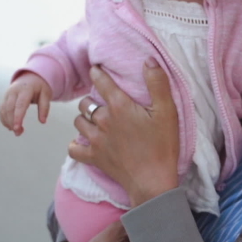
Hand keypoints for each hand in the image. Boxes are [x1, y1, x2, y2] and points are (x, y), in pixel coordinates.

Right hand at [0, 72, 51, 135]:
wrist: (30, 77)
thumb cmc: (40, 87)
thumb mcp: (46, 94)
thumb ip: (45, 107)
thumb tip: (43, 121)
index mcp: (25, 89)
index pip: (20, 105)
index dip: (17, 117)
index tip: (17, 128)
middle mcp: (14, 91)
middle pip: (9, 108)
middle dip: (12, 122)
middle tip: (18, 133)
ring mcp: (7, 94)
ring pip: (4, 110)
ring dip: (8, 122)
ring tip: (17, 132)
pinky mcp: (5, 98)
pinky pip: (2, 110)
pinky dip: (4, 119)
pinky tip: (10, 127)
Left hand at [68, 60, 179, 206]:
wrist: (153, 181)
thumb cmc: (162, 146)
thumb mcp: (167, 111)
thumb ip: (158, 83)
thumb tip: (148, 60)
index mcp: (120, 106)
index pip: (101, 81)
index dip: (97, 73)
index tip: (95, 69)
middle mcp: (103, 120)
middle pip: (86, 103)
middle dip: (91, 99)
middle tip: (100, 101)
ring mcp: (96, 140)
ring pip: (78, 122)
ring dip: (84, 119)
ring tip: (93, 120)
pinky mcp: (94, 158)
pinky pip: (74, 149)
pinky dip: (75, 145)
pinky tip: (82, 143)